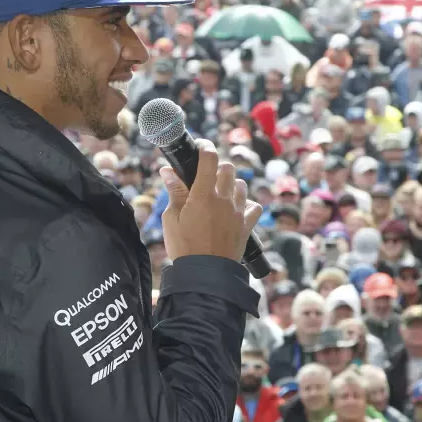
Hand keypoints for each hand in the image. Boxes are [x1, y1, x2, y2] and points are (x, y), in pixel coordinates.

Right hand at [160, 139, 262, 262]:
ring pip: (242, 186)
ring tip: (221, 195)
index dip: (205, 147)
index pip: (209, 158)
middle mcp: (224, 199)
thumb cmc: (184, 247)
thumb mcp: (172, 218)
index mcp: (203, 194)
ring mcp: (238, 212)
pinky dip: (247, 205)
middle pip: (228, 169)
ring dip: (232, 185)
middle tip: (207, 178)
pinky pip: (254, 207)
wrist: (205, 275)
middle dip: (218, 168)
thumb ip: (174, 192)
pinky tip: (237, 210)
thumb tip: (168, 170)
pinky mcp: (247, 226)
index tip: (200, 147)